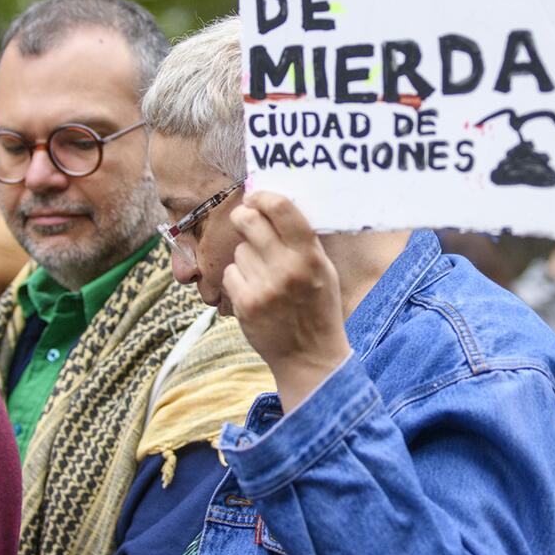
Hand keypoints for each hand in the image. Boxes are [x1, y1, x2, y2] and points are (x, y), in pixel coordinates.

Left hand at [221, 192, 352, 408]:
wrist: (309, 357)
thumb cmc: (317, 308)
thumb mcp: (323, 270)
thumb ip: (303, 241)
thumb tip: (275, 205)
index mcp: (310, 256)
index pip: (281, 209)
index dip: (263, 197)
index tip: (256, 197)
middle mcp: (287, 269)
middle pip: (249, 221)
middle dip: (243, 216)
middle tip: (245, 219)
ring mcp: (264, 287)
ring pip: (239, 250)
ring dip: (246, 257)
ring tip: (264, 275)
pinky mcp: (245, 304)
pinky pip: (230, 273)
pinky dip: (238, 279)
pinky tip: (255, 292)